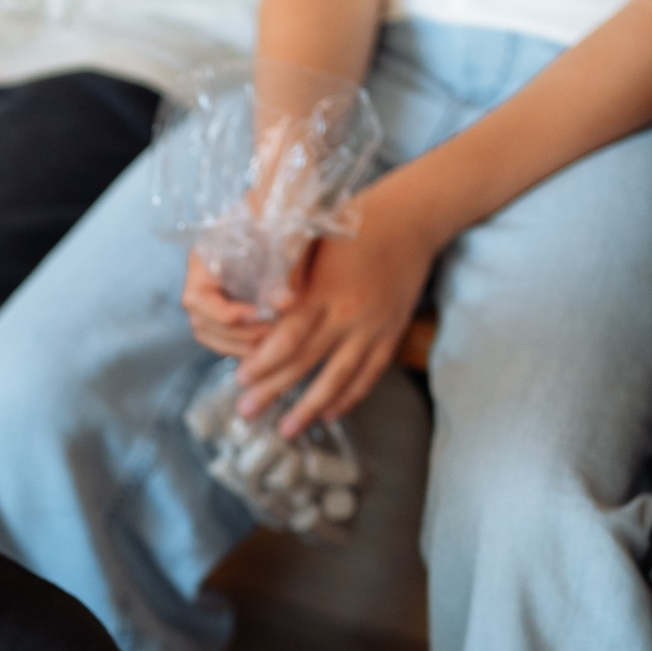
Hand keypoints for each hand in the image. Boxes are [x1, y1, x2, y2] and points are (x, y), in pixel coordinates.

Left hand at [184, 179, 440, 437]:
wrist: (411, 220)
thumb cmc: (354, 226)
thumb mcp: (314, 243)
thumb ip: (287, 277)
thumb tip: (253, 309)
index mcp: (324, 290)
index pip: (289, 335)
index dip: (264, 360)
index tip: (240, 378)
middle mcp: (348, 314)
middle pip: (306, 361)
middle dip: (273, 390)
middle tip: (247, 411)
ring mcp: (372, 329)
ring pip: (338, 378)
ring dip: (310, 407)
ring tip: (286, 430)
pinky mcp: (390, 335)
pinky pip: (368, 375)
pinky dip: (349, 397)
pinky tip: (330, 413)